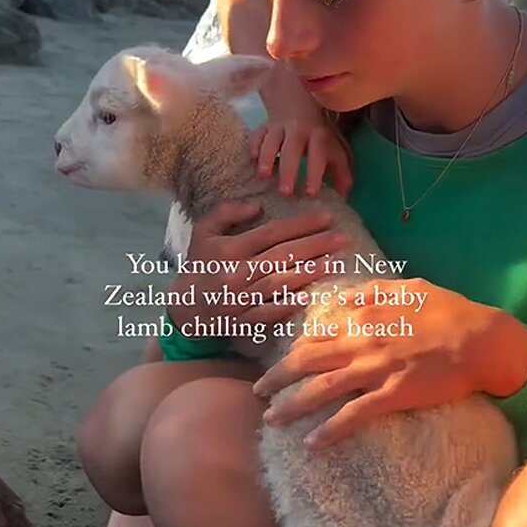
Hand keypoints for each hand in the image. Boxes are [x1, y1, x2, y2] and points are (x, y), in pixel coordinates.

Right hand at [165, 201, 347, 331]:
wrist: (184, 306)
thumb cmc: (199, 265)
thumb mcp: (203, 232)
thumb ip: (225, 213)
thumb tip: (257, 207)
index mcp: (228, 249)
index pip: (271, 233)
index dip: (300, 224)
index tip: (327, 217)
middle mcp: (235, 273)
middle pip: (280, 257)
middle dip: (315, 246)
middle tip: (343, 239)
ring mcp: (239, 298)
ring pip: (278, 283)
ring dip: (308, 273)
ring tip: (335, 263)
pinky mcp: (242, 319)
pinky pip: (267, 313)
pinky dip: (286, 306)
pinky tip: (308, 298)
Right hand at [250, 66, 352, 197]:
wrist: (298, 103)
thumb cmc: (317, 137)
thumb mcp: (333, 151)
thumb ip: (340, 173)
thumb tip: (343, 195)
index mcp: (318, 136)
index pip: (318, 154)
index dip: (315, 173)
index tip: (311, 193)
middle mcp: (298, 130)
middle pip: (292, 149)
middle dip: (288, 170)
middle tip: (284, 192)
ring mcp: (278, 127)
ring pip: (271, 141)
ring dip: (266, 157)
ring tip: (263, 175)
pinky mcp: (263, 127)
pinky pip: (256, 136)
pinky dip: (253, 148)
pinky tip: (252, 161)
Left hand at [252, 278, 526, 449]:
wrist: (484, 340)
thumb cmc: (449, 311)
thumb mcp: (406, 287)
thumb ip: (370, 291)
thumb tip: (342, 296)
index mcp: (361, 315)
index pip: (314, 333)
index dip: (292, 348)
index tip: (277, 359)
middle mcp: (360, 342)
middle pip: (306, 361)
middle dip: (276, 377)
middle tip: (257, 391)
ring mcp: (375, 370)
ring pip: (321, 389)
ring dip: (291, 406)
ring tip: (271, 419)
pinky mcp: (394, 395)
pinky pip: (354, 416)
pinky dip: (330, 431)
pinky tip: (312, 444)